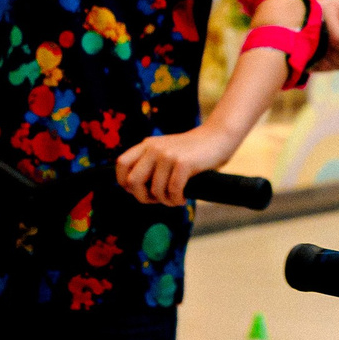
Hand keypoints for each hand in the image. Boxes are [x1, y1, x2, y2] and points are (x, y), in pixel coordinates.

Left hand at [115, 125, 238, 205]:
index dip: (125, 183)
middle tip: (157, 200)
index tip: (140, 190)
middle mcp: (154, 148)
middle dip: (143, 197)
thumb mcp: (165, 151)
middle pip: (133, 181)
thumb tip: (134, 190)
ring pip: (155, 191)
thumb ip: (149, 163)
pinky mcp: (183, 162)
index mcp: (147, 145)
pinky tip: (183, 198)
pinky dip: (177, 200)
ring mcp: (168, 155)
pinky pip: (173, 191)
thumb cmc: (192, 152)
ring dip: (166, 201)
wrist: (217, 138)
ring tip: (176, 199)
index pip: (121, 165)